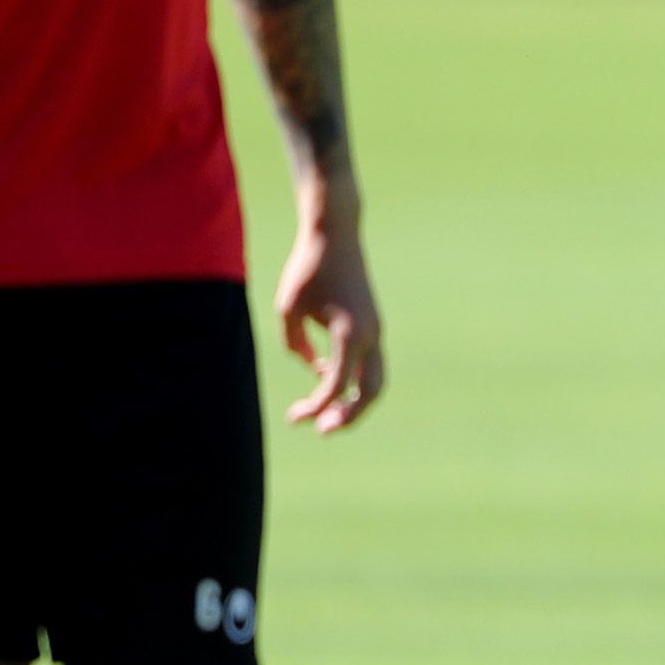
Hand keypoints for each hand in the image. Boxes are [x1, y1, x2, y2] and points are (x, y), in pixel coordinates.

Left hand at [276, 220, 384, 432]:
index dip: (315, 406)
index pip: (337, 385)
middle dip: (348, 416)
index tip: (294, 417)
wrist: (336, 235)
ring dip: (354, 401)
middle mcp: (370, 334)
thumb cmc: (308, 268)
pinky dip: (353, 379)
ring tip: (327, 416)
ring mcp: (375, 330)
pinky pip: (369, 363)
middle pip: (370, 391)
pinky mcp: (372, 324)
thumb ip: (296, 345)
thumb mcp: (289, 309)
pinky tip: (324, 376)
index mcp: (349, 332)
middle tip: (321, 430)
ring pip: (375, 380)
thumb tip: (313, 369)